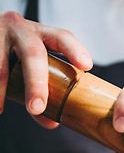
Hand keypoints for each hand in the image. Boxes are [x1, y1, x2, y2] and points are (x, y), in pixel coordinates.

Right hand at [0, 11, 92, 127]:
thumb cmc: (14, 54)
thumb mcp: (31, 63)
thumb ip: (43, 89)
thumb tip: (52, 123)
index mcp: (42, 34)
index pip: (62, 37)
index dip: (75, 50)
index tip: (86, 66)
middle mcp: (21, 29)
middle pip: (34, 54)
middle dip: (36, 83)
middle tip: (37, 108)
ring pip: (2, 64)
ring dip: (2, 88)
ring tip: (1, 108)